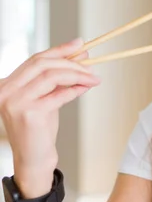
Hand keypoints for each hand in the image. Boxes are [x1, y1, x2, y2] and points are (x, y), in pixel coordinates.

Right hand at [0, 38, 100, 196]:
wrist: (34, 158)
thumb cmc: (40, 128)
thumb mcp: (47, 97)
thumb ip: (58, 78)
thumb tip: (81, 53)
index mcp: (6, 84)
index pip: (35, 59)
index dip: (59, 50)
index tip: (80, 44)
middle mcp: (5, 90)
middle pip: (43, 65)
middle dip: (71, 63)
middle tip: (92, 67)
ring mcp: (15, 102)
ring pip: (51, 76)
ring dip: (77, 75)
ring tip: (93, 79)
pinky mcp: (29, 113)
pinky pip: (58, 95)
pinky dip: (74, 90)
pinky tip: (85, 89)